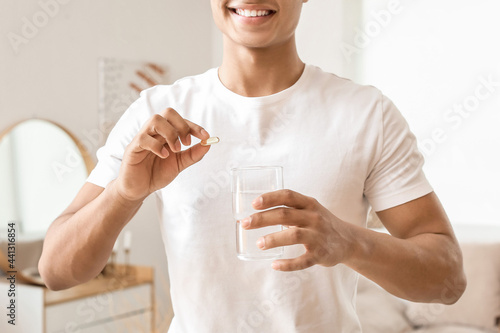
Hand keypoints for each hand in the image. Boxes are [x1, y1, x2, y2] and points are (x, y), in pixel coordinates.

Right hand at [114, 107, 210, 201]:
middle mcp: (154, 131)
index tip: (205, 136)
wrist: (140, 189)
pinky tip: (164, 156)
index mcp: (165, 133)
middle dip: (182, 126)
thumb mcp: (180, 164)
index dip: (194, 126)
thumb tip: (208, 143)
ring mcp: (142, 137)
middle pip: (168, 112)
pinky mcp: (133, 148)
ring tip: (176, 150)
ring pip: (155, 120)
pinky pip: (144, 138)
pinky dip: (157, 146)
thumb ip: (193, 154)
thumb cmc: (157, 173)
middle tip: (187, 143)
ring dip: (170, 134)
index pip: (180, 120)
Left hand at [240, 189, 355, 270]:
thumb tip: (256, 214)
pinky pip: (303, 260)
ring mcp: (318, 236)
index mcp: (309, 204)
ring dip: (273, 239)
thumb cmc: (321, 223)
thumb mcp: (310, 210)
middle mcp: (314, 218)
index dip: (270, 198)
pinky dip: (288, 264)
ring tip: (259, 243)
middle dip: (262, 219)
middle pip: (285, 215)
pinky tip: (275, 265)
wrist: (350, 241)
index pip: (288, 196)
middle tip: (245, 223)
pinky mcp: (320, 254)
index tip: (254, 203)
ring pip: (293, 235)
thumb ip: (289, 209)